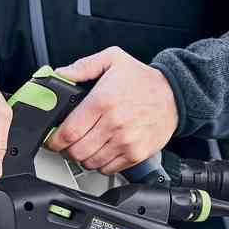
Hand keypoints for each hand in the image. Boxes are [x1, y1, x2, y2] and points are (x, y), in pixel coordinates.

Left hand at [45, 47, 178, 174]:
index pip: (68, 132)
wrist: (176, 94)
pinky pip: (107, 168)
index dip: (54, 140)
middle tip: (67, 142)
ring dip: (82, 157)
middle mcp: (114, 124)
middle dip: (66, 149)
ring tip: (85, 145)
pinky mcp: (136, 154)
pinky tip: (101, 150)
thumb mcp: (112, 59)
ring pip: (90, 162)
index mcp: (103, 101)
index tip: (52, 139)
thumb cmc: (143, 79)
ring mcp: (126, 142)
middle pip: (76, 151)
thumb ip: (82, 66)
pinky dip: (99, 163)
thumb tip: (59, 75)